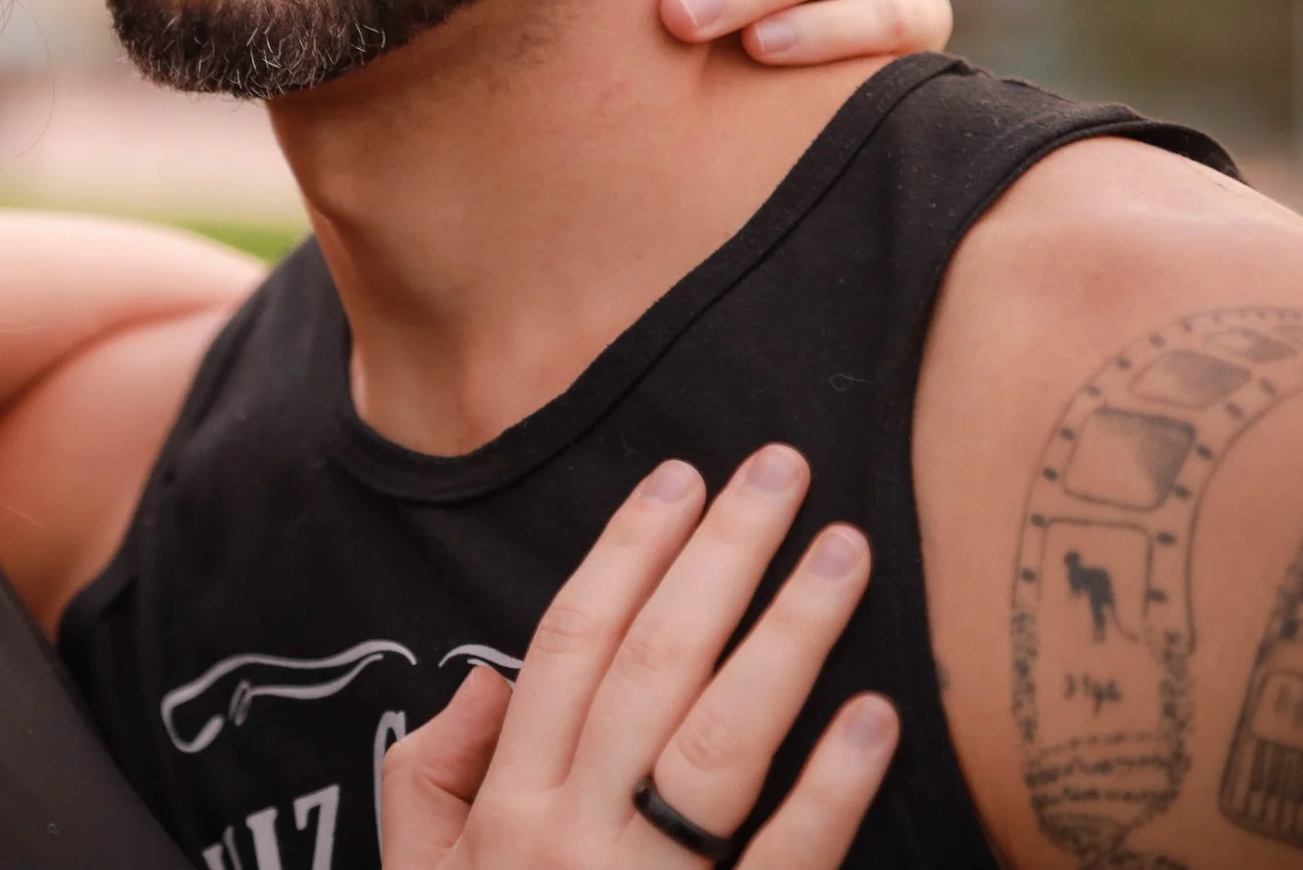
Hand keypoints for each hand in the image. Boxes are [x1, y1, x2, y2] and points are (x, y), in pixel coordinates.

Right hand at [379, 447, 896, 869]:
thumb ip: (430, 775)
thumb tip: (486, 678)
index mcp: (506, 810)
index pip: (567, 648)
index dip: (623, 556)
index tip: (677, 479)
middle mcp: (569, 838)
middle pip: (651, 668)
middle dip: (717, 558)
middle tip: (780, 471)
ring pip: (717, 742)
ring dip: (786, 638)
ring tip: (844, 553)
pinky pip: (781, 863)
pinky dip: (829, 788)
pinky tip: (873, 716)